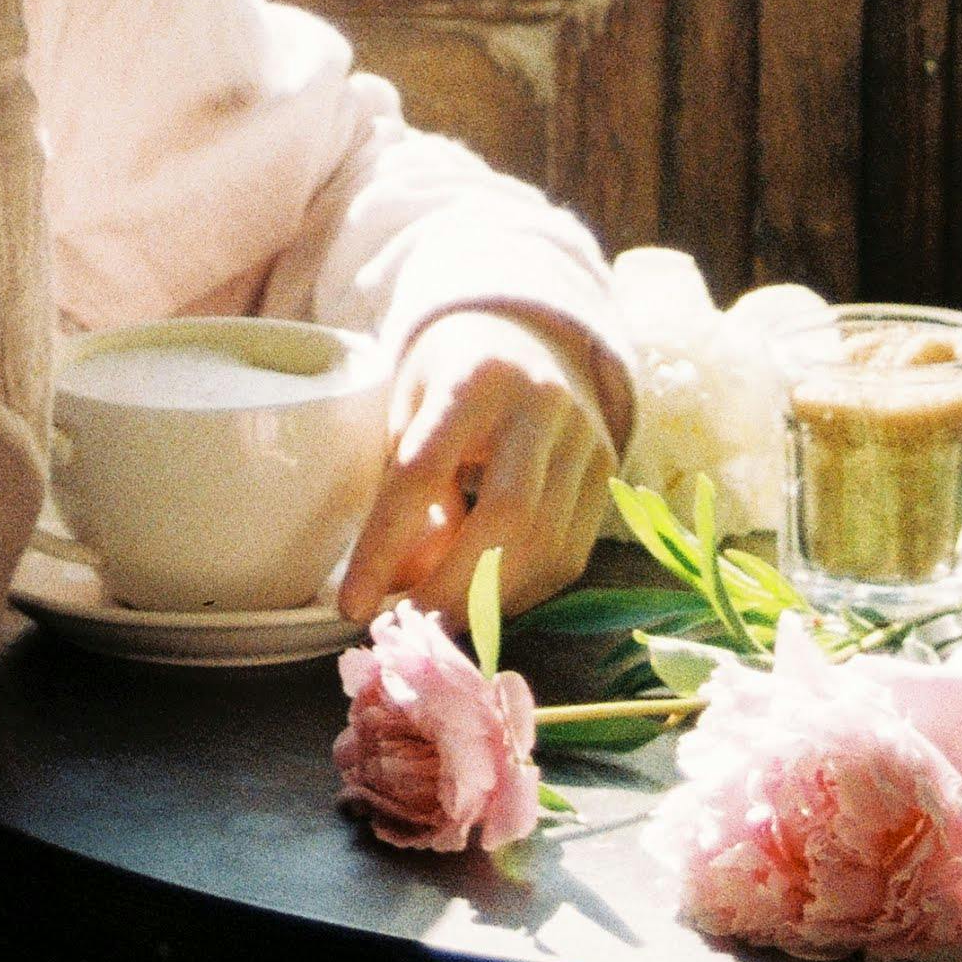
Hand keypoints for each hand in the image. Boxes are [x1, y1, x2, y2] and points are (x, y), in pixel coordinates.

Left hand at [336, 310, 617, 624]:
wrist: (526, 335)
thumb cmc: (449, 377)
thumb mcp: (411, 409)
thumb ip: (405, 490)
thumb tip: (397, 585)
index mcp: (475, 376)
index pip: (423, 470)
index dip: (385, 545)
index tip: (353, 603)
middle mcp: (542, 403)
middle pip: (505, 515)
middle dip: (453, 587)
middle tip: (409, 626)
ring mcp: (586, 439)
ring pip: (545, 543)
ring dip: (489, 600)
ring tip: (442, 620)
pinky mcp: (608, 472)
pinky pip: (570, 554)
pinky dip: (524, 592)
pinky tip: (487, 601)